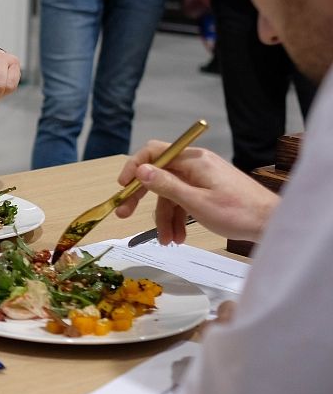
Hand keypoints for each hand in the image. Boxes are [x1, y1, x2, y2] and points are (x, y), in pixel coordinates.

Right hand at [113, 142, 278, 243]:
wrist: (271, 223)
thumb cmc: (238, 213)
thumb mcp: (196, 202)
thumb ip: (166, 185)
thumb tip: (140, 170)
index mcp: (192, 160)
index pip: (154, 152)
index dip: (134, 167)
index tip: (123, 187)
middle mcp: (195, 164)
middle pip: (159, 174)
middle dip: (142, 196)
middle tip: (125, 214)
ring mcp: (202, 176)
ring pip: (170, 192)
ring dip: (164, 216)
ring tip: (166, 241)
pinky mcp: (208, 189)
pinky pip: (184, 199)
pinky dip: (178, 217)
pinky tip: (178, 237)